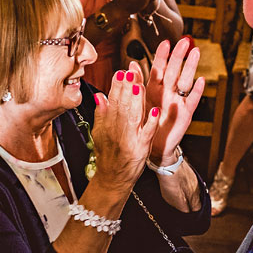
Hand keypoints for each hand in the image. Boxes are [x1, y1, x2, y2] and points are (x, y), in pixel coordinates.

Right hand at [90, 67, 158, 191]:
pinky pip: (147, 133)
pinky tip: (154, 110)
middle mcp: (118, 130)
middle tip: (129, 72)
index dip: (116, 87)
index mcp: (108, 125)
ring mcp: (130, 139)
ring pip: (133, 116)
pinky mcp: (140, 148)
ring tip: (138, 85)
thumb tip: (99, 95)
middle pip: (122, 106)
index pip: (112, 101)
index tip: (120, 73)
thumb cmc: (107, 156)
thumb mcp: (99, 134)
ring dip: (136, 100)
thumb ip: (101, 114)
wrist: (112, 179)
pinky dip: (150, 122)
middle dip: (126, 88)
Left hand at [145, 38, 204, 163]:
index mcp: (155, 88)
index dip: (162, 56)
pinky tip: (201, 80)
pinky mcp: (186, 113)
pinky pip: (192, 100)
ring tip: (195, 53)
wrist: (154, 145)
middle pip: (174, 70)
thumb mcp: (140, 101)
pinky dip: (197, 91)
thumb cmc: (147, 121)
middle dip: (178, 56)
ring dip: (190, 67)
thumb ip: (137, 83)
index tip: (165, 42)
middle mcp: (168, 92)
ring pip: (185, 81)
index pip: (159, 68)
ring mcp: (178, 101)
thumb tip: (130, 64)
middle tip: (184, 42)